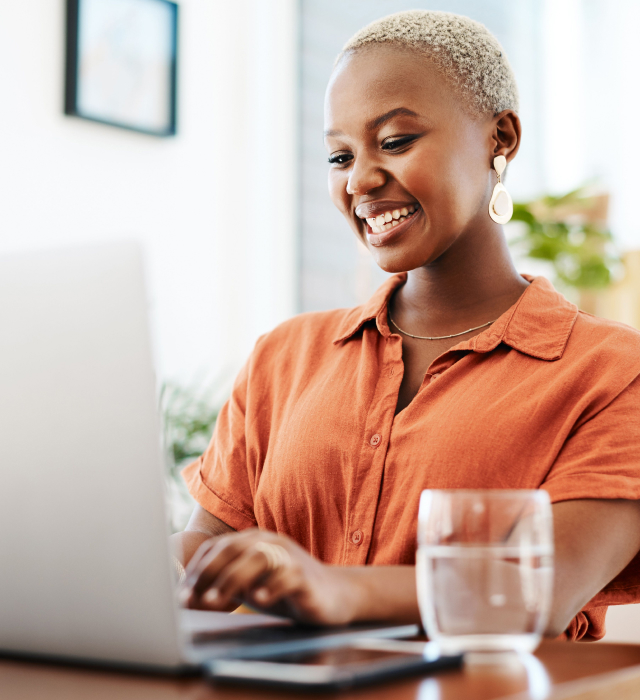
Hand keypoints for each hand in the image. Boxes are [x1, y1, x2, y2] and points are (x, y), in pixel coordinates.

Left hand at [180, 529, 358, 624]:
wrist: (333, 596)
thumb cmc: (285, 590)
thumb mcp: (251, 585)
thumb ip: (225, 586)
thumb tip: (187, 598)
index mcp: (254, 541)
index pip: (218, 547)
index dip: (196, 570)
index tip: (181, 594)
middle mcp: (270, 543)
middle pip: (234, 548)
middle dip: (208, 574)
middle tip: (191, 600)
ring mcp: (289, 557)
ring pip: (258, 559)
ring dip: (232, 580)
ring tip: (214, 602)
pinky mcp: (306, 576)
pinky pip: (287, 576)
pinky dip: (271, 586)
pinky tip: (258, 599)